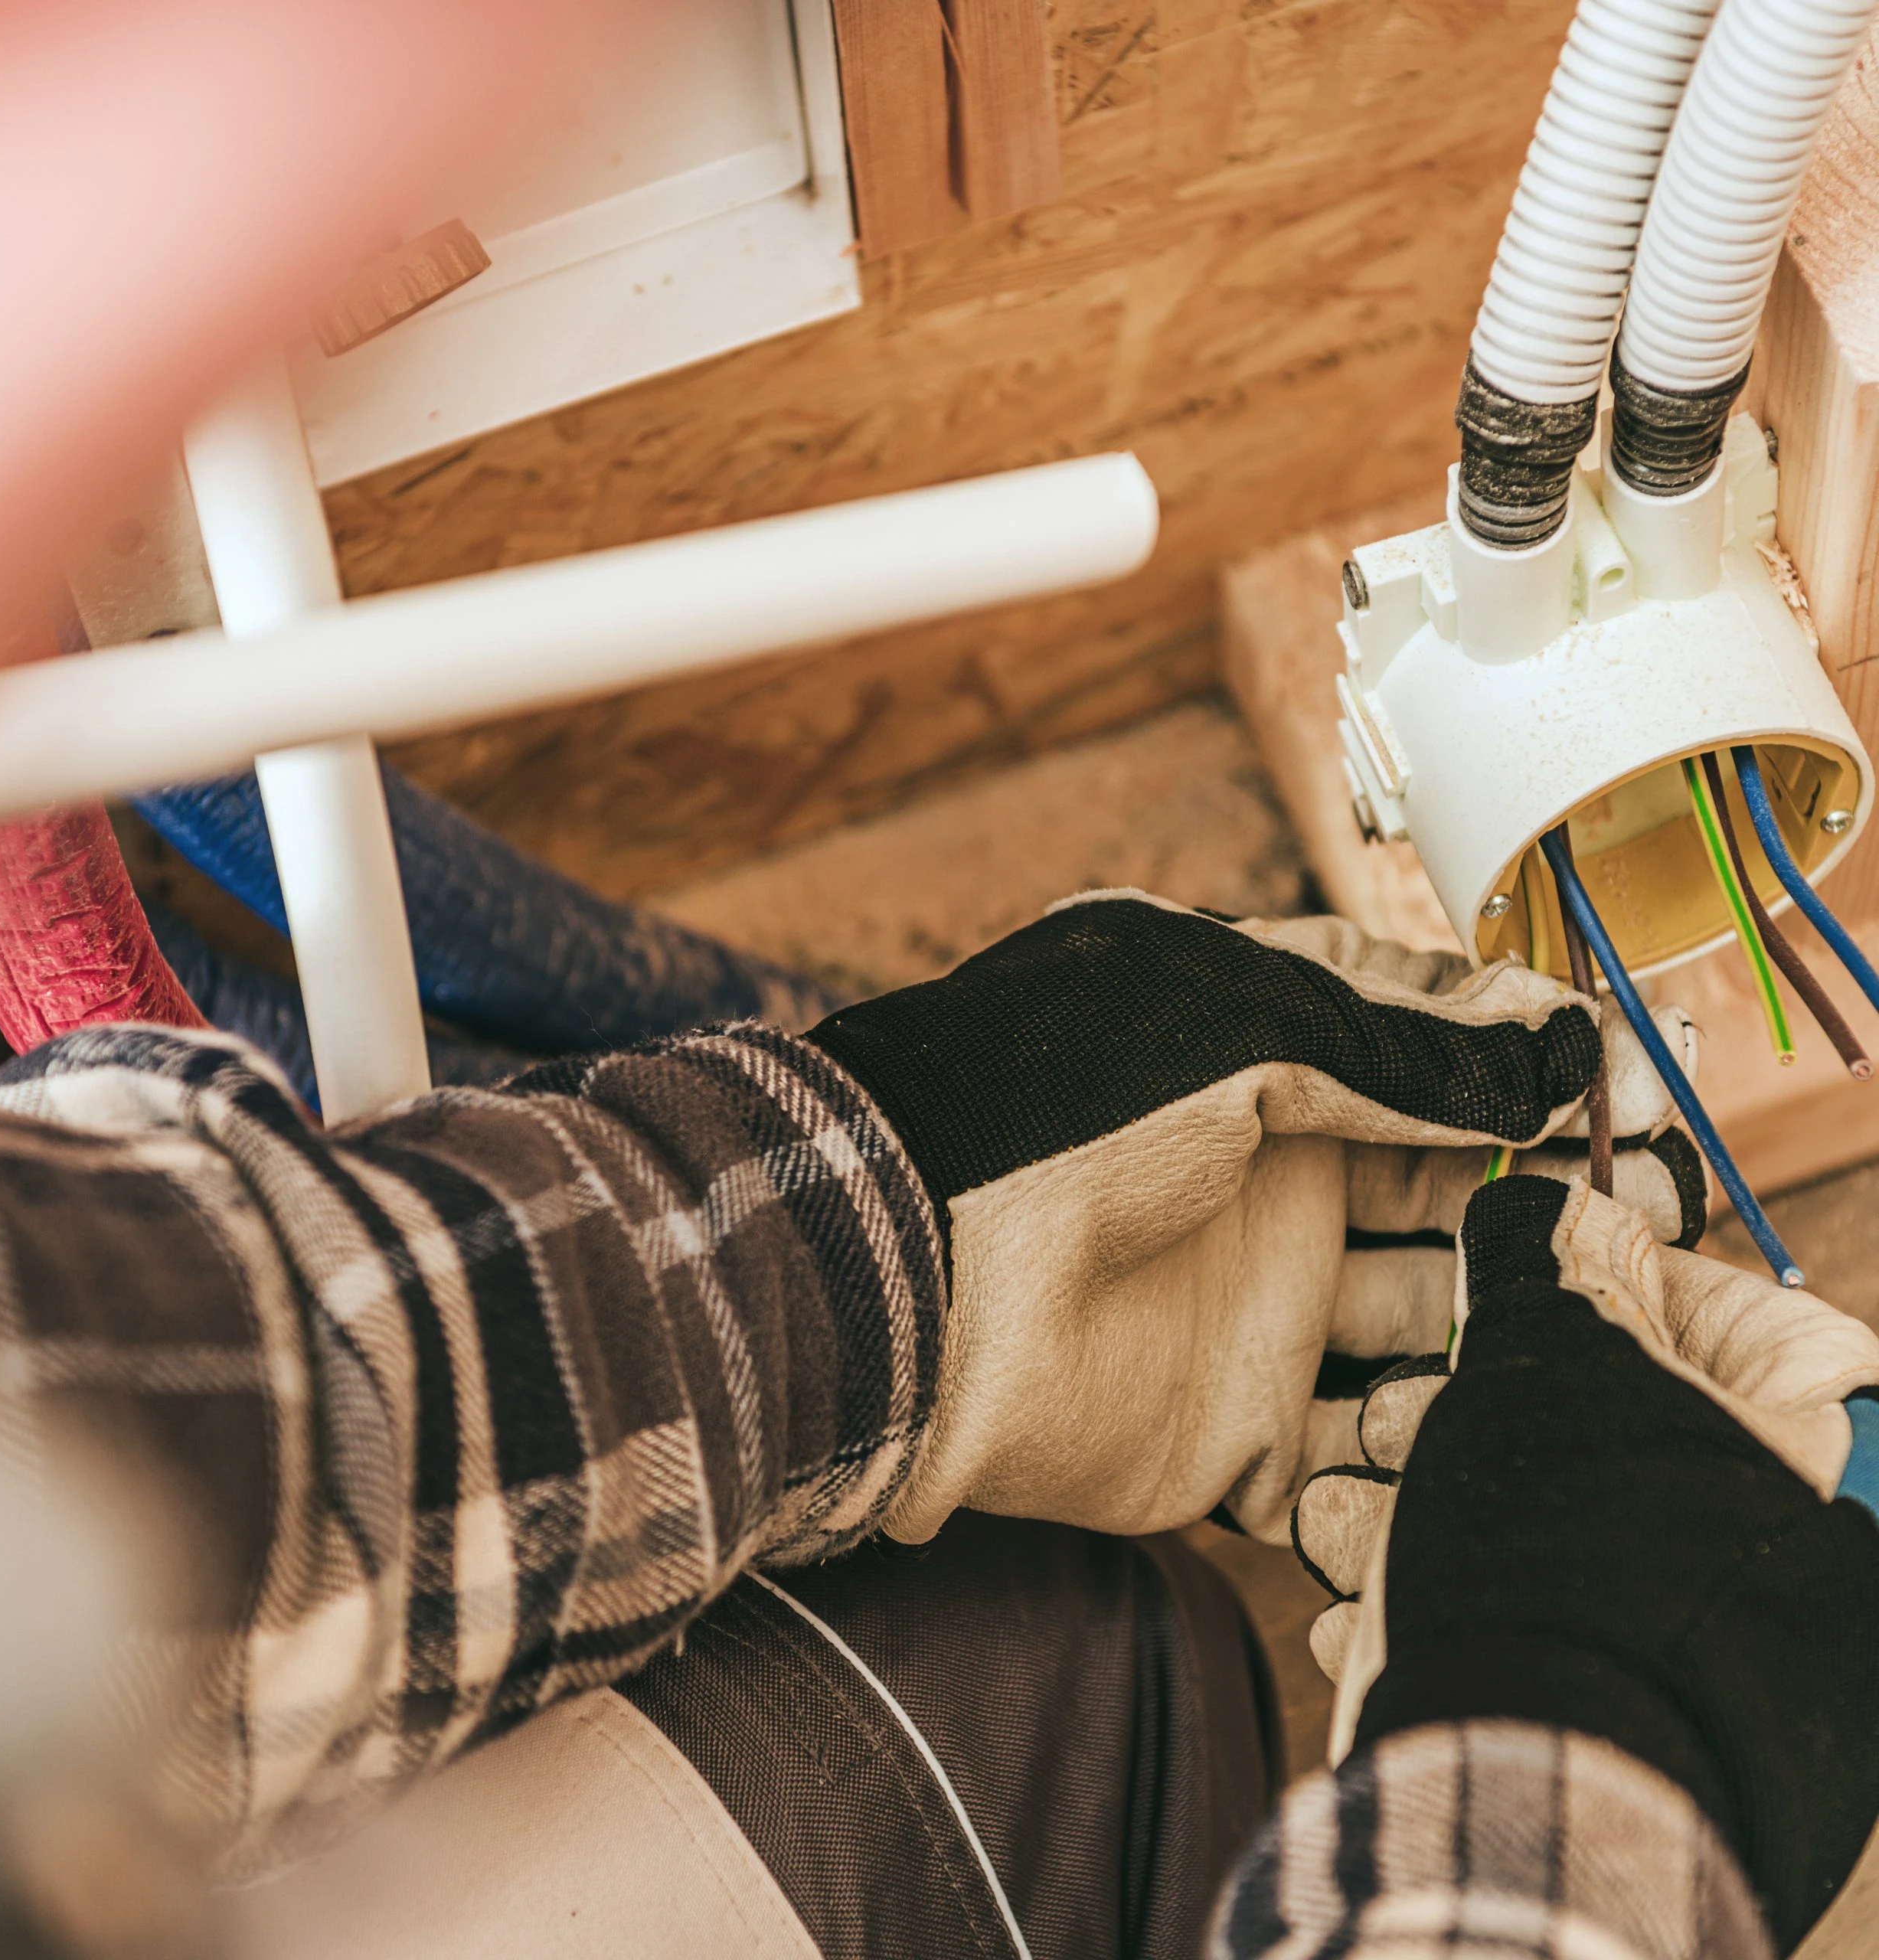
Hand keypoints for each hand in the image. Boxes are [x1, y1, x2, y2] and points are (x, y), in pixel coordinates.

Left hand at [807, 892, 1699, 1542]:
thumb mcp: (1235, 1031)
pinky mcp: (1239, 1428)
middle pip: (1440, 1183)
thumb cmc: (1048, 1116)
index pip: (1413, 1040)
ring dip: (1510, 1315)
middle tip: (1642, 1206)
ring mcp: (1253, 1302)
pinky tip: (1510, 1418)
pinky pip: (1366, 1450)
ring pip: (1427, 1316)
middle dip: (1537, 1192)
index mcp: (1243, 1051)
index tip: (1610, 1076)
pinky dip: (1429, 1443)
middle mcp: (1259, 1173)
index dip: (1512, 1053)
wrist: (909, 1288)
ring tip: (1603, 1309)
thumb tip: (1552, 1043)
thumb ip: (1401, 1048)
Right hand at [1294, 1174, 1878, 1953]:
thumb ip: (1545, 1262)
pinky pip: (1539, 1613)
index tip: (1495, 1274)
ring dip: (1428, 1509)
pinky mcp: (1640, 1701)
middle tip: (1395, 1418)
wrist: (1535, 1814)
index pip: (1722, 1300)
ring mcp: (1708, 1625)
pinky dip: (1451, 1600)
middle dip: (1473, 1411)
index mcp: (1806, 1430)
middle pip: (1610, 1414)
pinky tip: (1364, 1608)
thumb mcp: (1546, 1363)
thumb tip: (1545, 1206)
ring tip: (1343, 1521)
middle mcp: (1775, 1528)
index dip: (1595, 1269)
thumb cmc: (1565, 1564)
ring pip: (1552, 1517)